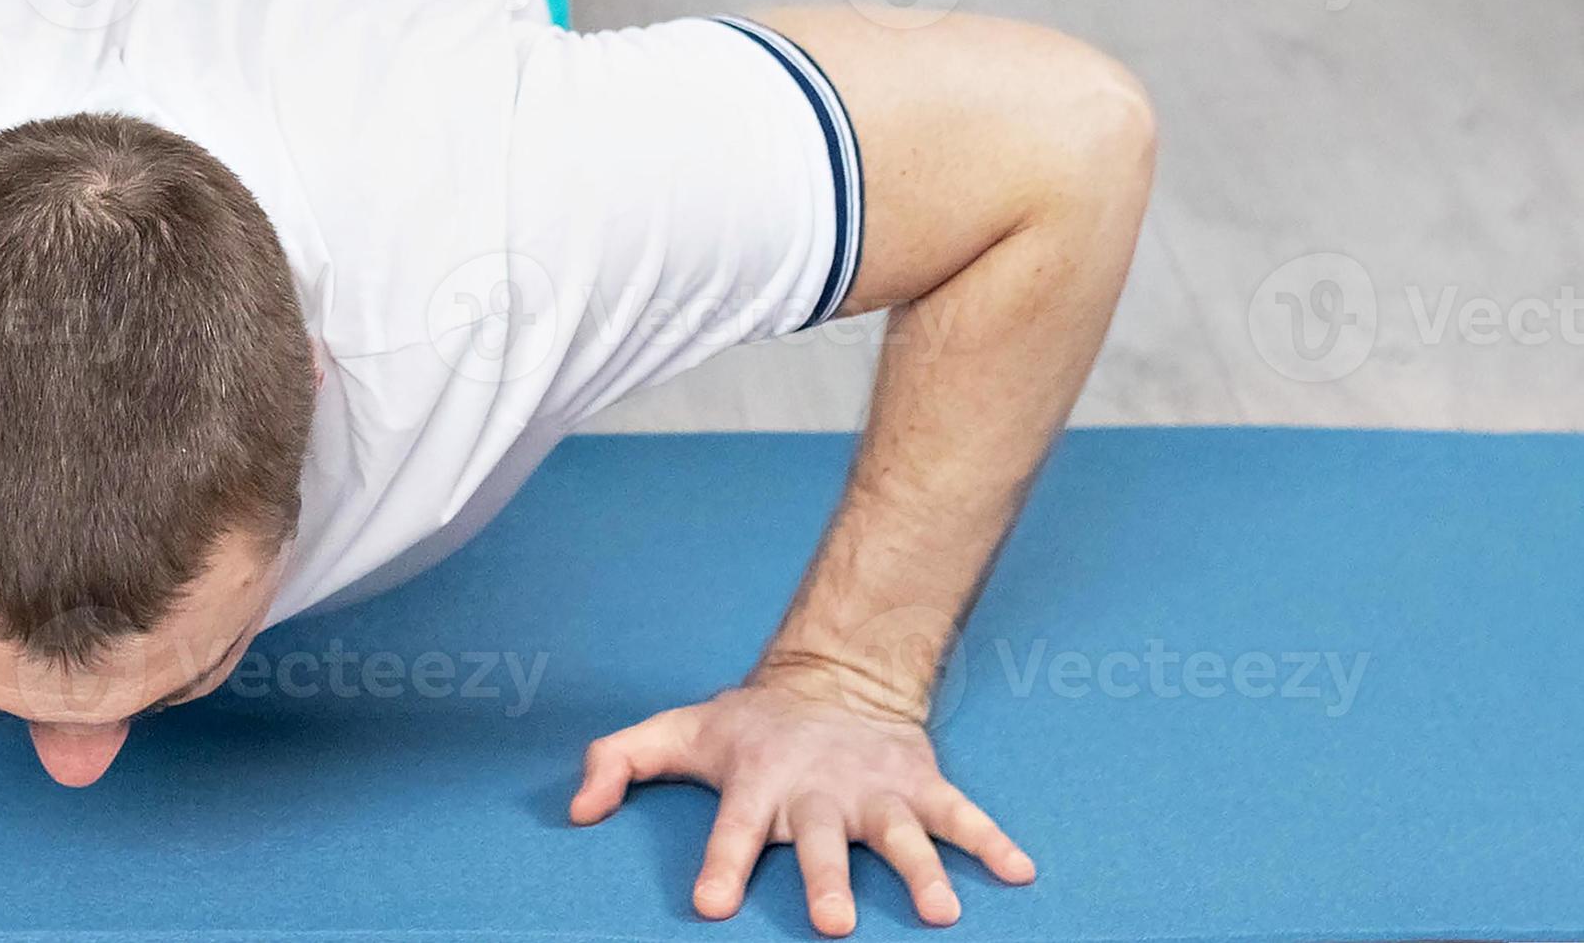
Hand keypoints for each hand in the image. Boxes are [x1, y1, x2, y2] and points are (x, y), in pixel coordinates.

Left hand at [568, 673, 1033, 936]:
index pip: (733, 830)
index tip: (712, 905)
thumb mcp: (672, 732)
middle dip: (826, 881)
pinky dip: (992, 841)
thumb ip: (615, 763)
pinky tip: (1020, 872)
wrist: (833, 677)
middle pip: (822, 843)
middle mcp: (818, 792)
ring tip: (940, 914)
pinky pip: (962, 815)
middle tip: (832, 925)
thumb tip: (576, 812)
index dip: (721, 865)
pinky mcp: (920, 784)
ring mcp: (874, 790)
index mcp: (757, 783)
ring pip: (900, 834)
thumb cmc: (746, 725)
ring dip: (921, 872)